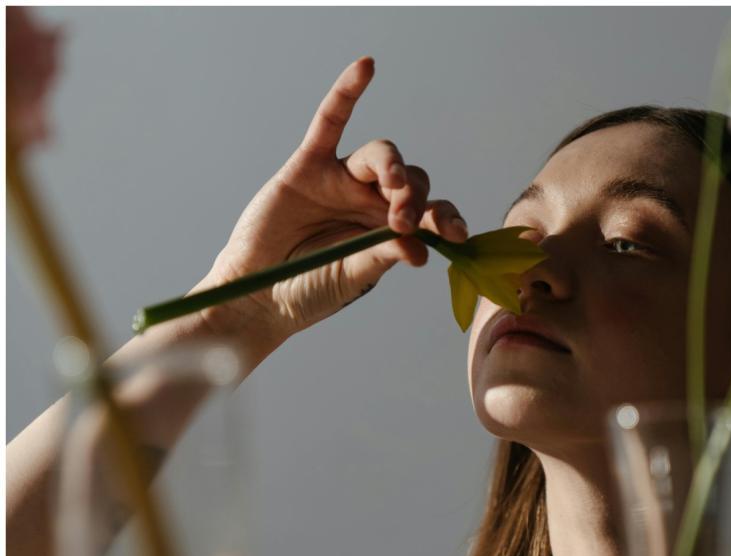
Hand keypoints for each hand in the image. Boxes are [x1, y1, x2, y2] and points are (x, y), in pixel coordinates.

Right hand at [200, 57, 467, 349]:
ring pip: (381, 155)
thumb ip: (383, 256)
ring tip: (392, 187)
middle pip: (411, 180)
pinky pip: (329, 122)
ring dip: (393, 167)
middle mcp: (371, 202)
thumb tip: (421, 248)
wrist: (257, 297)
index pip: (430, 213)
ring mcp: (341, 181)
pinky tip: (365, 66)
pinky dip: (346, 93)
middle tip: (402, 222)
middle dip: (414, 197)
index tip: (455, 234)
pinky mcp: (308, 166)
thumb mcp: (352, 276)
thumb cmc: (308, 291)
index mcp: (390, 231)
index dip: (446, 218)